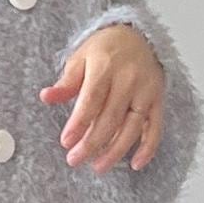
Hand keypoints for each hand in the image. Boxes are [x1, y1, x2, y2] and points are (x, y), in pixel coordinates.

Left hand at [39, 24, 166, 174]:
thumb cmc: (105, 51)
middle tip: (75, 160)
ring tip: (98, 167)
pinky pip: (155, 127)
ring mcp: (146, 91)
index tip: (66, 142)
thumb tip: (46, 97)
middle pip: (111, 117)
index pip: (92, 99)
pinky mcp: (157, 100)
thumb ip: (66, 82)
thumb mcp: (81, 58)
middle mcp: (129, 79)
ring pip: (132, 127)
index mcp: (106, 66)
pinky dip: (148, 148)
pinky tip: (136, 165)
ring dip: (115, 151)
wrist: (138, 35)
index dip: (79, 123)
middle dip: (92, 143)